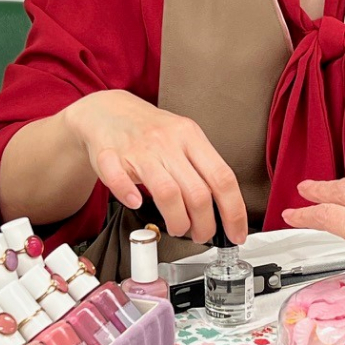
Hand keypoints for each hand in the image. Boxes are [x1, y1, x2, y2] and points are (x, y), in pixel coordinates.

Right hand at [61, 90, 247, 243]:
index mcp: (190, 136)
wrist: (108, 110)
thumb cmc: (149, 130)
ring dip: (177, 220)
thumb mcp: (184, 137)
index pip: (222, 178)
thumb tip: (225, 207)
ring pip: (167, 192)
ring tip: (178, 228)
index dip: (233, 211)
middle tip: (202, 234)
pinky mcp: (110, 156)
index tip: (236, 233)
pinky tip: (136, 204)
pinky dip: (128, 196)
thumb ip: (202, 167)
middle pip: (197, 192)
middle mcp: (167, 142)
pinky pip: (119, 180)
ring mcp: (139, 149)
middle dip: (204, 224)